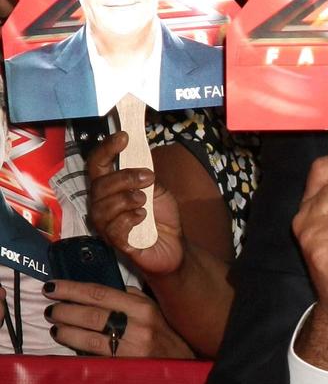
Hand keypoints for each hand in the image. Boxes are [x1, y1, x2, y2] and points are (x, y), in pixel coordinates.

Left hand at [43, 279, 194, 357]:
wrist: (185, 365)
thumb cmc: (168, 334)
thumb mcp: (156, 310)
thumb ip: (132, 298)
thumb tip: (102, 291)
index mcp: (143, 307)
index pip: (100, 293)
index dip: (73, 289)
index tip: (53, 286)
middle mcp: (137, 326)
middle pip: (91, 315)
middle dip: (65, 310)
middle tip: (50, 308)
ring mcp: (130, 349)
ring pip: (89, 337)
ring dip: (66, 330)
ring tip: (54, 326)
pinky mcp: (125, 367)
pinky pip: (94, 356)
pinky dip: (77, 349)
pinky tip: (69, 343)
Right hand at [86, 131, 184, 276]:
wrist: (174, 246)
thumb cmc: (161, 218)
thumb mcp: (157, 189)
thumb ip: (144, 174)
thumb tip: (138, 149)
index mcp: (110, 190)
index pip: (97, 166)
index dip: (106, 149)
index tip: (123, 137)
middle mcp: (102, 206)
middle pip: (99, 186)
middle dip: (124, 177)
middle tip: (148, 177)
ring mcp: (106, 226)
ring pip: (103, 206)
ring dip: (127, 198)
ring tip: (144, 201)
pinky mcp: (116, 243)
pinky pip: (114, 228)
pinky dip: (130, 219)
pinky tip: (142, 218)